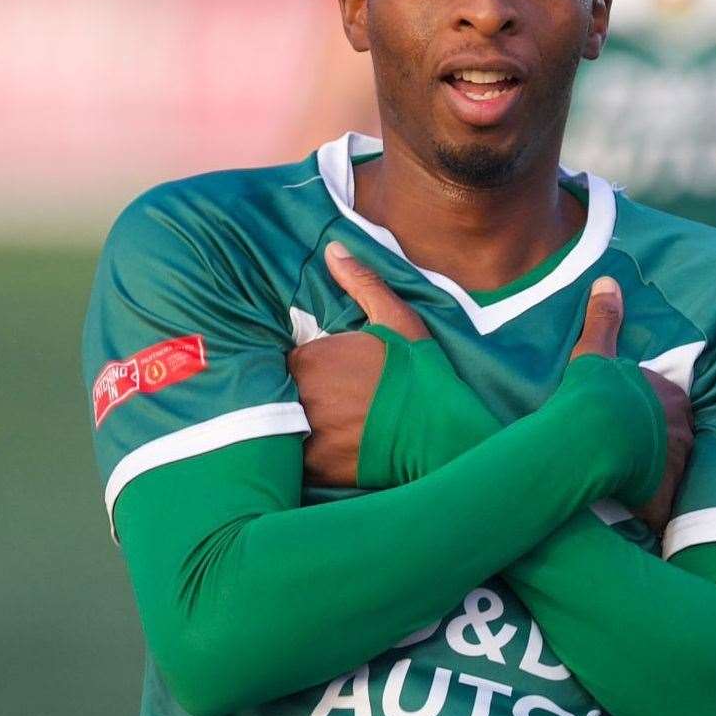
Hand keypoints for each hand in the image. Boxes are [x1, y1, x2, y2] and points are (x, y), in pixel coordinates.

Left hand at [287, 242, 428, 486]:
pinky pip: (290, 460)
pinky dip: (298, 456)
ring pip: (280, 425)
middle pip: (276, 393)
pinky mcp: (313, 467)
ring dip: (290, 425)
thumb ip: (361, 284)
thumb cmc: (418, 374)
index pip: (281, 360)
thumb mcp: (397, 320)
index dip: (296, 366)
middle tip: (318, 401)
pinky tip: (319, 451)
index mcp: (308, 358)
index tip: (314, 373)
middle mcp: (297, 395)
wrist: (439, 434)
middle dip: (288, 394)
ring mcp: (303, 433)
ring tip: (316, 427)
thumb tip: (333, 249)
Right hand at [570, 277, 693, 536]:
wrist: (593, 436)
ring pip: (675, 470)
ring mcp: (676, 462)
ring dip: (661, 479)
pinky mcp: (664, 494)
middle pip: (677, 436)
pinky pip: (665, 506)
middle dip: (662, 445)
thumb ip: (604, 319)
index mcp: (667, 394)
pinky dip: (656, 512)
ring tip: (641, 488)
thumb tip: (607, 282)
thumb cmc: (594, 394)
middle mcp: (679, 427)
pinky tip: (646, 519)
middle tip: (639, 456)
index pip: (670, 402)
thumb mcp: (594, 352)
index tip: (637, 422)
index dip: (653, 413)